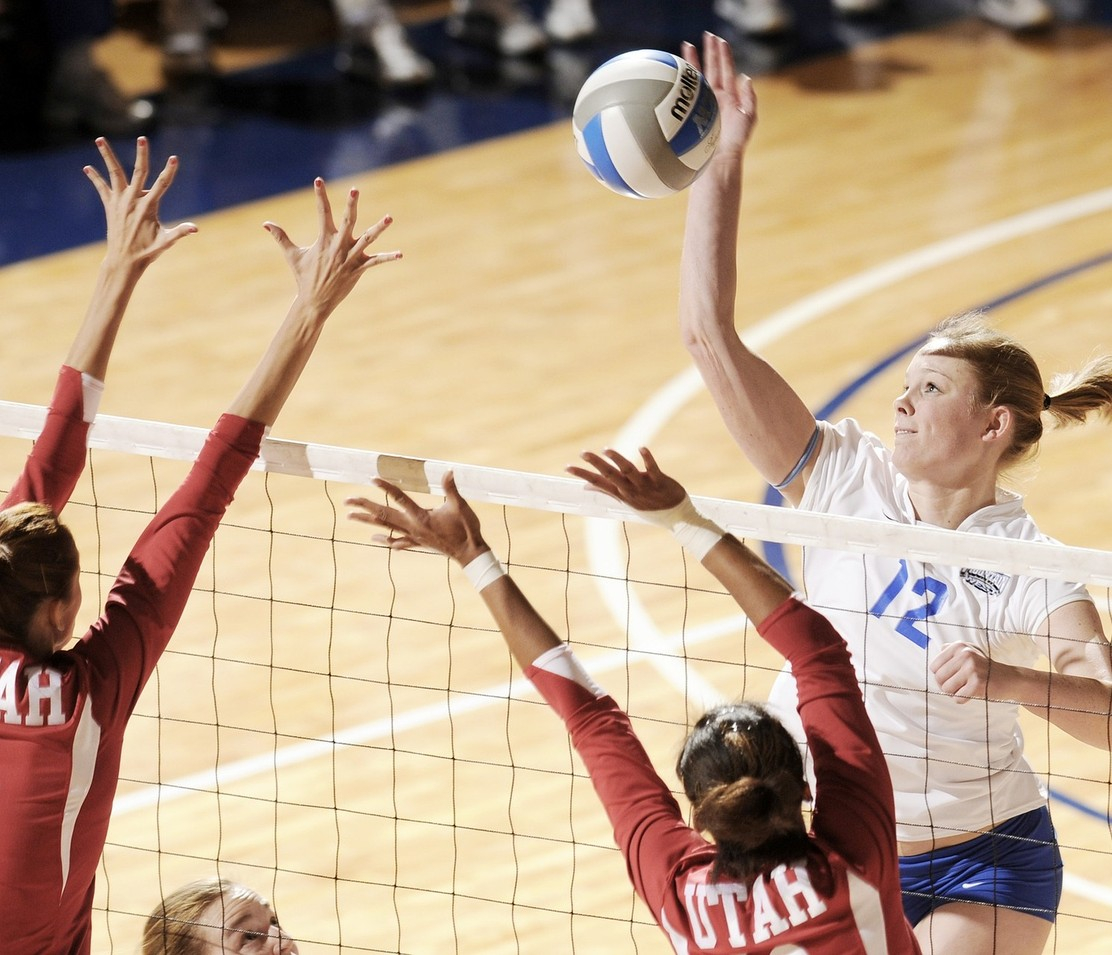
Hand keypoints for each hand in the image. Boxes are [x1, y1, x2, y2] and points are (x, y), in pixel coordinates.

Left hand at [84, 136, 197, 273]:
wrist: (124, 260)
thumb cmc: (147, 252)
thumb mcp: (166, 242)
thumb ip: (180, 232)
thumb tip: (195, 229)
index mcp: (148, 207)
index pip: (162, 185)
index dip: (169, 171)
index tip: (174, 158)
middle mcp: (133, 200)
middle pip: (138, 172)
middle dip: (141, 155)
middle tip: (142, 139)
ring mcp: (119, 201)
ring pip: (114, 173)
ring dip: (107, 156)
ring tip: (99, 139)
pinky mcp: (109, 206)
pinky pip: (101, 188)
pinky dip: (95, 178)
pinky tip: (87, 168)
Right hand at [264, 178, 400, 319]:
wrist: (314, 302)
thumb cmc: (304, 278)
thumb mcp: (292, 256)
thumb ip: (281, 237)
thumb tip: (265, 223)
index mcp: (323, 240)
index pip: (321, 213)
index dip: (320, 196)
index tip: (318, 180)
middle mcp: (337, 246)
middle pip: (346, 221)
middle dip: (350, 205)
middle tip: (355, 189)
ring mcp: (349, 258)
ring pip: (367, 239)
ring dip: (379, 228)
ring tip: (390, 218)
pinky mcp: (358, 269)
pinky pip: (376, 262)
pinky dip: (388, 258)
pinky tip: (400, 254)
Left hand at [346, 471, 487, 564]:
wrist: (469, 554)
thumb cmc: (466, 529)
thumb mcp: (460, 506)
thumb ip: (451, 488)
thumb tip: (448, 470)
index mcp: (421, 517)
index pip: (400, 498)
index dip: (386, 487)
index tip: (372, 479)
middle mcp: (413, 527)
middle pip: (384, 515)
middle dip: (364, 507)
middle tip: (347, 500)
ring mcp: (414, 537)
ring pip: (386, 527)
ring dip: (367, 521)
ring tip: (350, 517)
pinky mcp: (418, 543)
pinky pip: (397, 541)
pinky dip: (385, 539)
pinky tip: (374, 537)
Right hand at [567, 447, 686, 512]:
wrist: (676, 517)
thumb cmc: (649, 507)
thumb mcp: (626, 501)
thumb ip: (607, 491)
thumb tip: (586, 486)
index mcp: (621, 494)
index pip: (598, 483)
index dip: (582, 474)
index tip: (567, 467)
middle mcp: (630, 490)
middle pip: (610, 475)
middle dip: (596, 464)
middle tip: (583, 453)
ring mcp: (644, 487)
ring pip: (628, 471)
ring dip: (617, 460)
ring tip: (606, 449)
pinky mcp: (660, 482)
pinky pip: (652, 469)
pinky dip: (647, 459)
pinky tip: (641, 448)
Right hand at [680, 33, 755, 158]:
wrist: (717, 159)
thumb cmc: (734, 143)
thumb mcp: (748, 118)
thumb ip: (749, 98)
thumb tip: (745, 77)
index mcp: (730, 98)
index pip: (726, 71)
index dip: (723, 55)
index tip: (719, 40)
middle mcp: (715, 99)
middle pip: (711, 70)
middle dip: (709, 51)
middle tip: (705, 35)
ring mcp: (702, 105)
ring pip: (697, 79)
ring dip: (693, 62)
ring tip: (687, 45)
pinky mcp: (691, 113)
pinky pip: (686, 94)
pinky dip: (682, 82)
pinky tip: (677, 71)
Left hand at [931, 642, 1012, 702]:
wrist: (1010, 679)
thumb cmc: (984, 669)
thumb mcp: (967, 652)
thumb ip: (948, 651)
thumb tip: (932, 662)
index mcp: (958, 646)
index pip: (933, 667)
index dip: (940, 676)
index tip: (952, 677)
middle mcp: (964, 654)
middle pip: (939, 678)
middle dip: (946, 686)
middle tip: (959, 685)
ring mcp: (971, 668)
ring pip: (946, 689)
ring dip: (954, 693)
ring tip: (965, 688)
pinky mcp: (977, 683)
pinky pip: (958, 698)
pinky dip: (962, 699)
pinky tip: (972, 693)